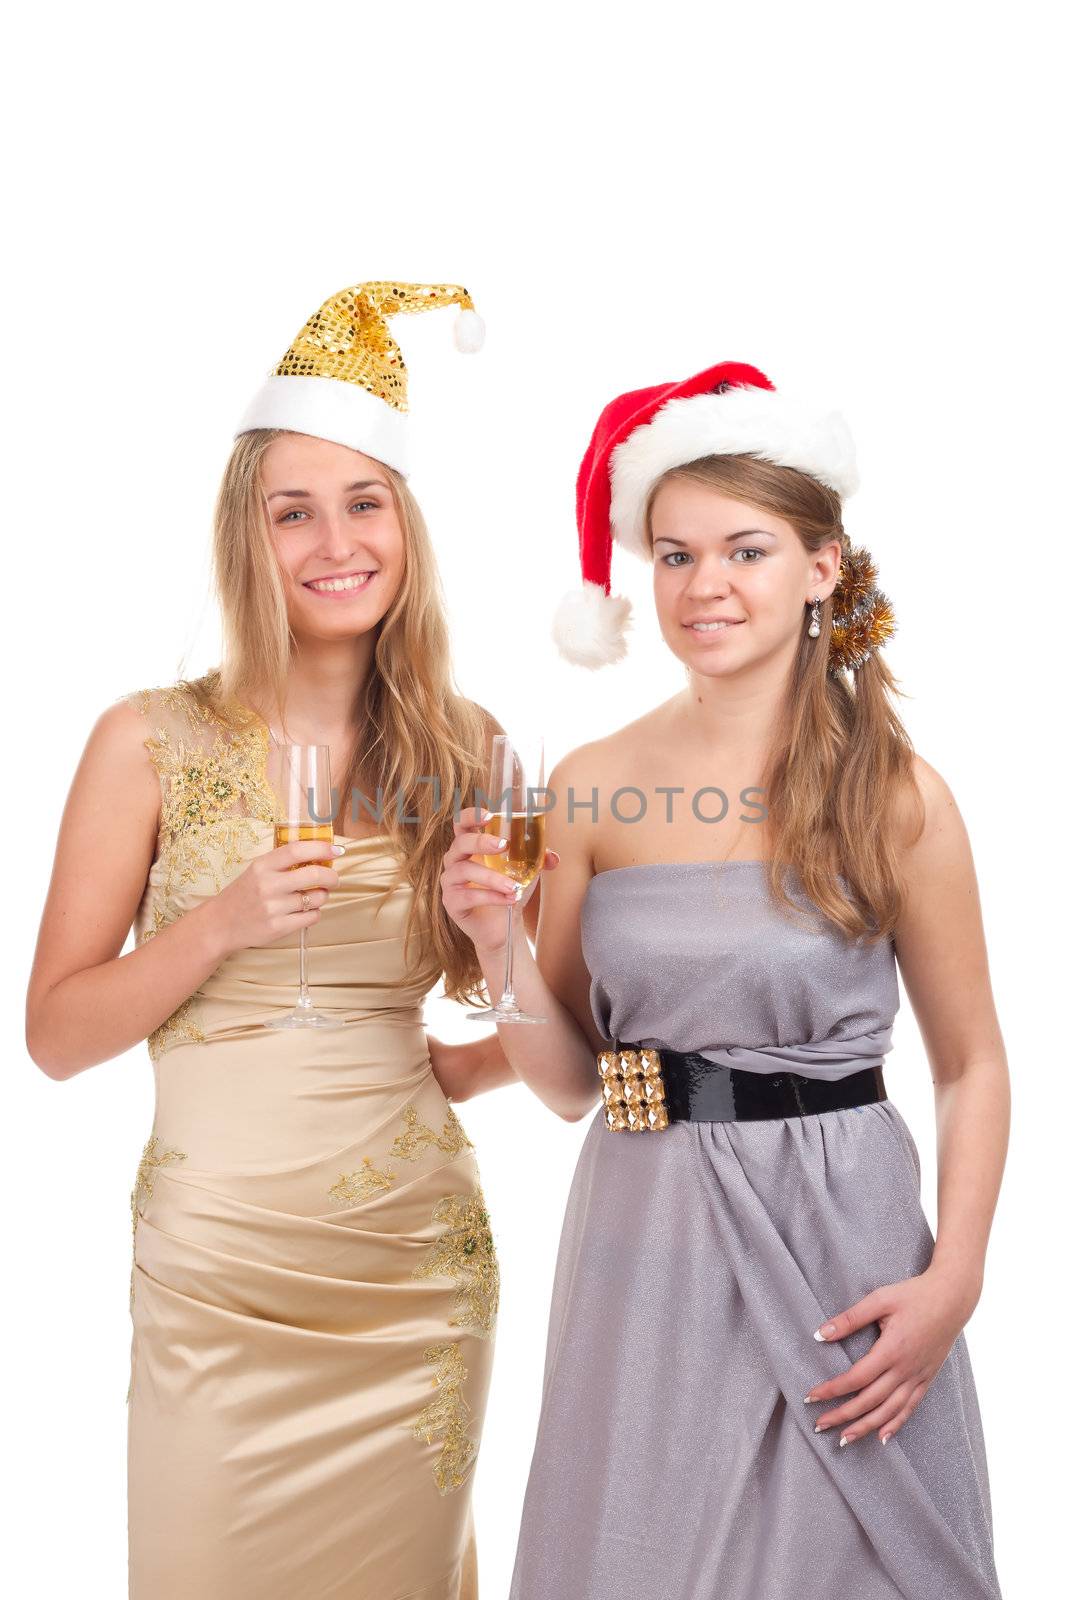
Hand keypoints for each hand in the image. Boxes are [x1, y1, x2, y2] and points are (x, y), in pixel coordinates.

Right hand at [206, 840, 341, 956]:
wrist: (220, 924)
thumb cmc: (244, 894)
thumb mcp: (257, 871)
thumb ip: (284, 863)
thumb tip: (321, 855)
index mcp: (262, 866)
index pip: (297, 850)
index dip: (321, 848)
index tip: (336, 850)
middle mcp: (268, 885)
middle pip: (315, 874)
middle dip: (332, 876)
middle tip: (333, 879)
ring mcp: (273, 908)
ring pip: (317, 898)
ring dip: (321, 897)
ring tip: (311, 897)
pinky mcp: (278, 927)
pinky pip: (312, 917)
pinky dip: (314, 913)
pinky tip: (303, 911)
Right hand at [440, 805, 558, 955]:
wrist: (503, 926)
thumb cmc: (509, 889)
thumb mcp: (526, 871)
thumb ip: (538, 859)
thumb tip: (552, 857)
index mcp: (470, 846)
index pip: (462, 823)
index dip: (471, 815)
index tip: (489, 816)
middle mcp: (456, 860)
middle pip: (460, 842)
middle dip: (481, 842)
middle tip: (503, 846)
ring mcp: (451, 881)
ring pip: (465, 870)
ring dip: (492, 877)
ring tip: (514, 886)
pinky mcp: (452, 903)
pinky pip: (468, 896)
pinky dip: (491, 897)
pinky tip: (509, 899)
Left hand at [803, 1266, 978, 1444]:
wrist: (953, 1298)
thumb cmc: (914, 1295)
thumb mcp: (879, 1300)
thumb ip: (849, 1319)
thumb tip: (820, 1334)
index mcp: (891, 1350)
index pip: (856, 1378)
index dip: (832, 1390)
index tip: (811, 1397)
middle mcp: (905, 1369)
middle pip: (870, 1401)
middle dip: (843, 1415)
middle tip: (820, 1425)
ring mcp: (918, 1377)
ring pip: (889, 1411)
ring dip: (865, 1427)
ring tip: (844, 1439)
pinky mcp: (927, 1378)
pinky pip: (910, 1407)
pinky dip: (895, 1424)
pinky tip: (882, 1437)